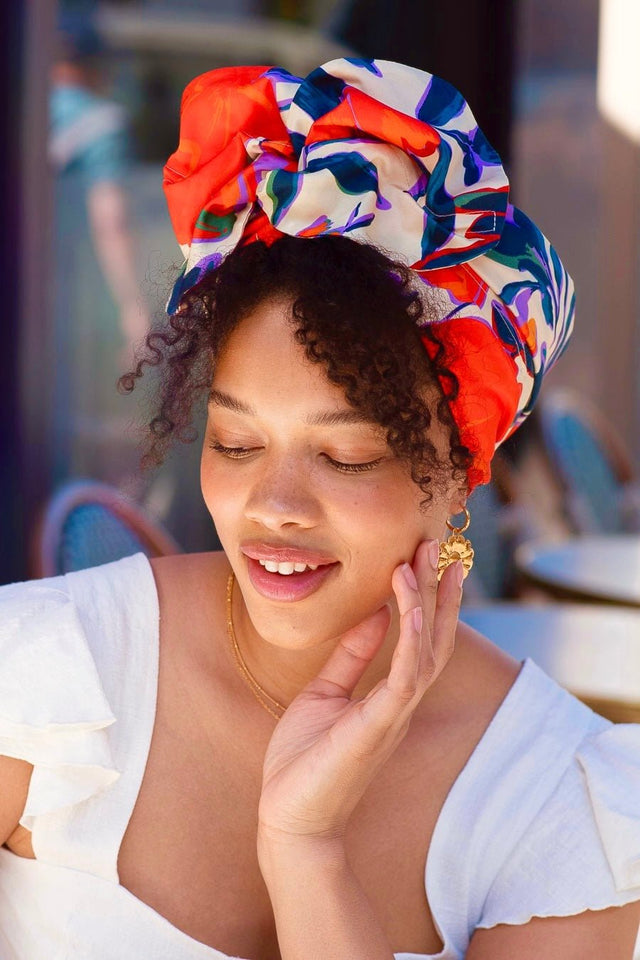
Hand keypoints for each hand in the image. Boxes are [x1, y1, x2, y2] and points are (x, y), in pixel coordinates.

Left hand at [257, 541, 462, 846]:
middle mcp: (401, 701)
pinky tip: (406, 603)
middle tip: (438, 544)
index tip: (429, 557)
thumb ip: (351, 657)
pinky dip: (409, 635)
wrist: (288, 817)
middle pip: (433, 636)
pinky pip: (405, 674)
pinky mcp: (378, 726)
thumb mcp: (324, 694)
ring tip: (423, 560)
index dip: (429, 597)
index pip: (421, 637)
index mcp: (389, 694)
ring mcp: (394, 713)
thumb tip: (370, 615)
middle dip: (437, 589)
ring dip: (427, 601)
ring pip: (427, 648)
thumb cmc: (303, 761)